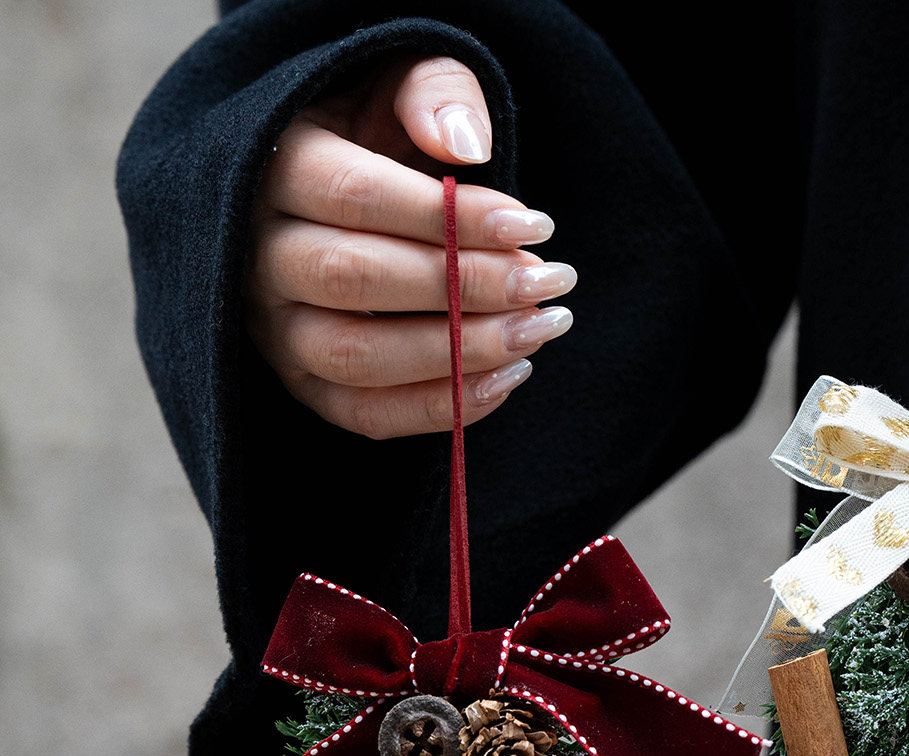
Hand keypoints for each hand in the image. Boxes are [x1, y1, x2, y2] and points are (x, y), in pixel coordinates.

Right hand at [247, 56, 574, 438]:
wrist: (342, 197)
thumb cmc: (379, 135)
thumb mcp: (398, 84)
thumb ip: (432, 93)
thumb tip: (464, 147)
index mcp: (270, 166)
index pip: (358, 196)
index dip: (452, 218)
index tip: (534, 228)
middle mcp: (257, 255)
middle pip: (357, 279)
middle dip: (466, 287)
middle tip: (547, 284)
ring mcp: (274, 329)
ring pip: (357, 358)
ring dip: (460, 355)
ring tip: (538, 331)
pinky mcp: (304, 386)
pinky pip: (366, 415)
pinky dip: (441, 408)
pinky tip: (508, 377)